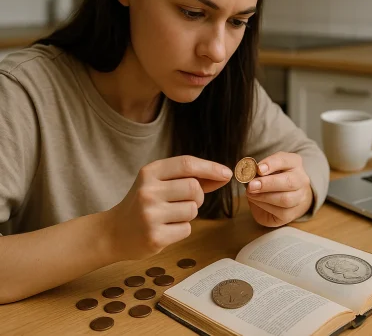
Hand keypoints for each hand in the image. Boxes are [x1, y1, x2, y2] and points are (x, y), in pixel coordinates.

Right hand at [105, 155, 232, 260]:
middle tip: (185, 202)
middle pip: (194, 188)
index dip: (210, 168)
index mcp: (149, 172)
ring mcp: (150, 214)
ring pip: (192, 210)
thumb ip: (189, 178)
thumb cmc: (144, 204)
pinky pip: (186, 229)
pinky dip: (181, 229)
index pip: (186, 164)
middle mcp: (148, 191)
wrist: (113, 232)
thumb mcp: (160, 183)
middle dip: (198, 196)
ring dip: (189, 214)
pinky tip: (165, 229)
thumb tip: (224, 175)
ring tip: (170, 216)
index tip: (227, 174)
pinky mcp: (154, 236)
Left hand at [246, 152, 312, 226]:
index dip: (271, 164)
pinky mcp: (293, 213)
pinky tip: (257, 201)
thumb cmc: (273, 179)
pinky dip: (265, 206)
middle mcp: (301, 179)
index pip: (285, 160)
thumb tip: (248, 176)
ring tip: (251, 194)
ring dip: (264, 197)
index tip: (258, 169)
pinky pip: (281, 212)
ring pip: (286, 199)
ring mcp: (299, 197)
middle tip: (251, 185)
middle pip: (289, 182)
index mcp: (294, 163)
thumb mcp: (267, 169)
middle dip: (268, 184)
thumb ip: (258, 171)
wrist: (288, 198)